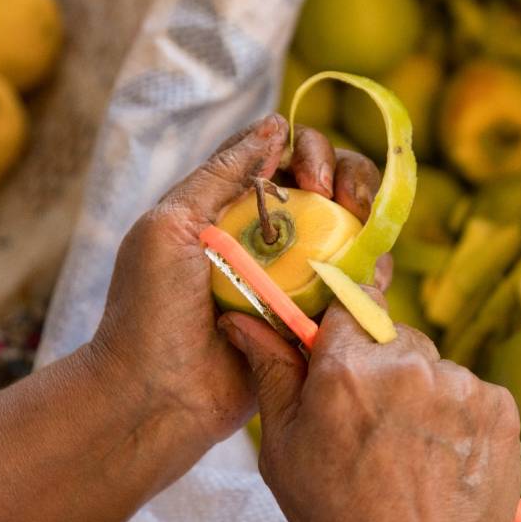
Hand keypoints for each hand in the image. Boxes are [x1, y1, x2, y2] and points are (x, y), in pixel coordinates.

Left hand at [90, 114, 381, 447]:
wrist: (156, 397)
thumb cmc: (150, 310)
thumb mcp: (170, 225)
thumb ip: (221, 174)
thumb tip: (275, 125)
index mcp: (233, 206)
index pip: (288, 155)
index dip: (310, 153)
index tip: (310, 178)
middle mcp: (271, 236)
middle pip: (332, 186)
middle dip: (351, 181)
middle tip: (347, 205)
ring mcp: (296, 278)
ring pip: (352, 231)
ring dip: (366, 223)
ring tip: (360, 241)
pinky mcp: (315, 319)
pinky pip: (357, 286)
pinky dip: (370, 273)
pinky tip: (367, 276)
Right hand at [220, 290, 520, 521]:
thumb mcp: (283, 448)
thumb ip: (271, 371)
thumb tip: (243, 320)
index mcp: (345, 369)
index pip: (347, 303)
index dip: (343, 328)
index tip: (339, 352)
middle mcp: (407, 364)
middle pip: (392, 335)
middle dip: (381, 365)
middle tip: (371, 421)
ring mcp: (459, 384)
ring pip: (432, 365)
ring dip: (421, 392)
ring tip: (409, 450)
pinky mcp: (499, 406)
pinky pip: (470, 391)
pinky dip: (458, 415)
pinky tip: (441, 457)